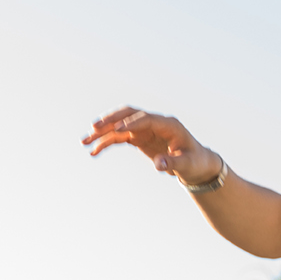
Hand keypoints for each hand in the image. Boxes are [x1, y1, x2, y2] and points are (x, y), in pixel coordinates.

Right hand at [82, 106, 223, 186]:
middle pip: (129, 114)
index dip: (132, 123)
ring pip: (120, 125)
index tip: (117, 129)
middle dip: (111, 119)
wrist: (196, 163)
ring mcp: (145, 129)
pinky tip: (93, 152)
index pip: (147, 119)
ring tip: (85, 141)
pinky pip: (119, 137)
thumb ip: (173, 163)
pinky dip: (106, 142)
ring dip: (102, 131)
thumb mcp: (187, 164)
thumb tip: (159, 164)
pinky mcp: (139, 138)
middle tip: (94, 127)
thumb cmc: (195, 162)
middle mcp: (154, 123)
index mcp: (169, 124)